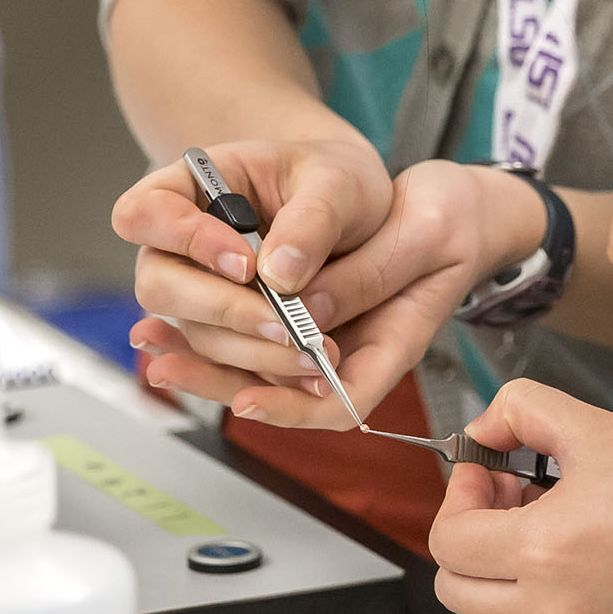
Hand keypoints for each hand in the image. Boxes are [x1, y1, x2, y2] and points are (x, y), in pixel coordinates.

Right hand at [112, 132, 390, 414]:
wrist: (356, 218)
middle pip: (158, 287)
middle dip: (223, 310)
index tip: (246, 263)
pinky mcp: (227, 337)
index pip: (145, 213)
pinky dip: (267, 375)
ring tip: (314, 353)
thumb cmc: (333, 182)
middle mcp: (178, 248)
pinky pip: (229, 366)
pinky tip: (309, 373)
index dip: (184, 240)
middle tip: (285, 323)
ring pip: (197, 336)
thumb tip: (280, 278)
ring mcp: (197, 297)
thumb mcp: (337, 183)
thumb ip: (312, 221)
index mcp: (189, 188)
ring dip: (253, 351)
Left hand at [123, 158, 549, 430]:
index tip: (248, 399)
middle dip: (222, 382)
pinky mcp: (308, 311)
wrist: (460, 206)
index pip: (341, 401)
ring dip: (205, 360)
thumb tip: (296, 294)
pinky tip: (171, 319)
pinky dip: (214, 330)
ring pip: (262, 368)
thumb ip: (364, 273)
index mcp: (396, 343)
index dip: (292, 407)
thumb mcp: (421, 233)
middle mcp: (356, 350)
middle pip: (286, 393)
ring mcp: (330, 333)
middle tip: (168, 366)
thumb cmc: (452, 219)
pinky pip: (257, 336)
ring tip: (152, 348)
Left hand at [427, 380, 612, 613]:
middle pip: (457, 589)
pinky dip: (547, 589)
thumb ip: (524, 412)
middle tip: (512, 492)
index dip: (461, 493)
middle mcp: (557, 612)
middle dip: (470, 535)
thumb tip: (487, 425)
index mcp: (548, 552)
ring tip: (558, 514)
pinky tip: (592, 546)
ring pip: (499, 611)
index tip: (493, 465)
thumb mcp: (602, 426)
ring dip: (507, 564)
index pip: (448, 541)